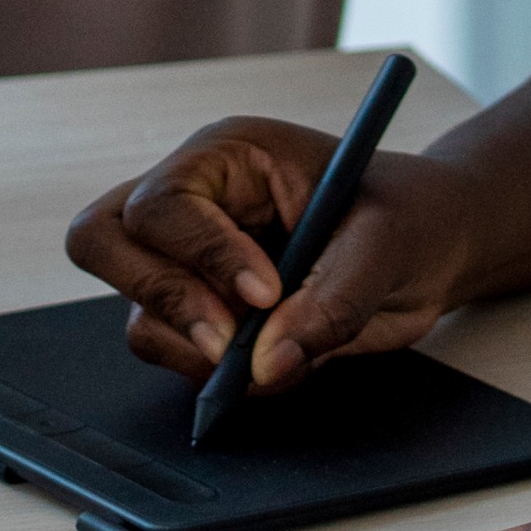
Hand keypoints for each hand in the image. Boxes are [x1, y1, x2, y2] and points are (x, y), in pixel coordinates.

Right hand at [66, 111, 491, 395]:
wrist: (429, 246)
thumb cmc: (406, 218)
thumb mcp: (385, 245)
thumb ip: (329, 302)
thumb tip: (264, 366)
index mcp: (227, 156)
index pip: (165, 202)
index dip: (204, 254)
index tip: (265, 295)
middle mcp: (192, 202)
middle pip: (101, 239)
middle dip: (160, 296)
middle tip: (228, 343)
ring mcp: (188, 259)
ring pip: (135, 309)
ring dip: (193, 347)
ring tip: (275, 353)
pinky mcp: (201, 312)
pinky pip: (170, 350)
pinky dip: (213, 374)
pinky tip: (279, 362)